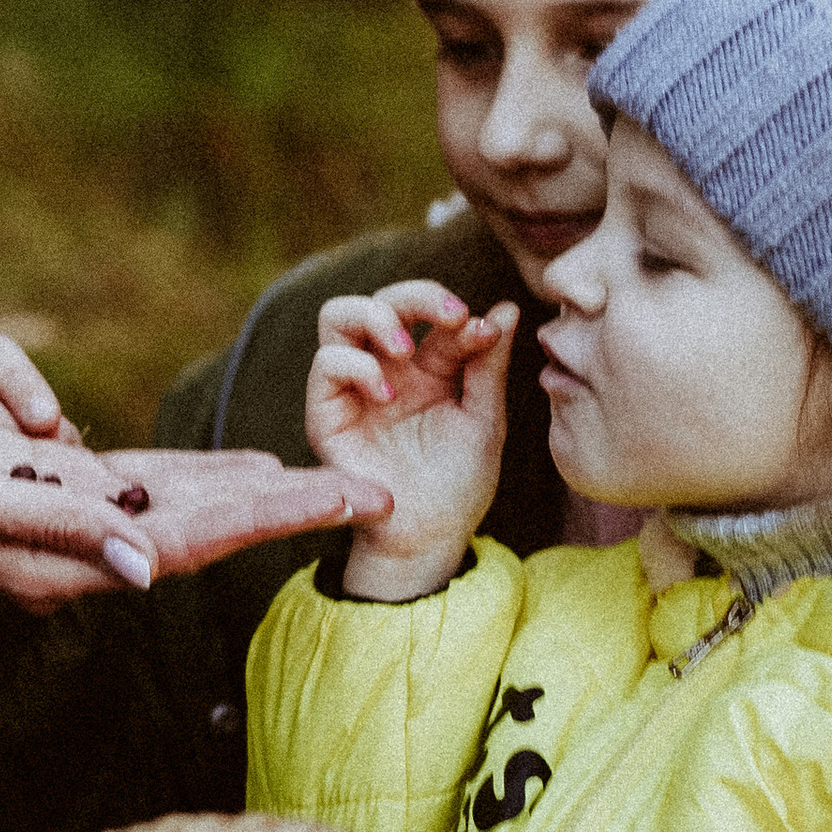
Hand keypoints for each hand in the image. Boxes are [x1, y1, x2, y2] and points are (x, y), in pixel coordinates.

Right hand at [0, 372, 391, 614]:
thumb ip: (55, 530)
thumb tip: (143, 566)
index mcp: (65, 558)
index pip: (192, 540)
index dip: (274, 520)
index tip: (349, 500)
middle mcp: (80, 545)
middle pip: (205, 525)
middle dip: (288, 510)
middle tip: (372, 495)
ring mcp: (71, 516)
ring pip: (182, 503)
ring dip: (251, 498)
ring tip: (318, 490)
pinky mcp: (55, 486)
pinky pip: (142, 481)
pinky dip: (197, 478)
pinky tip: (233, 475)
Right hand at [306, 282, 515, 601]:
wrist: (431, 536)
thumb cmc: (459, 482)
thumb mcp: (483, 418)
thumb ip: (488, 364)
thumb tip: (506, 308)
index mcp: (426, 367)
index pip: (431, 316)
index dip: (454, 312)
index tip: (485, 330)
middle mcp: (385, 369)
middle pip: (382, 299)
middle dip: (415, 294)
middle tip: (449, 314)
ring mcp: (353, 388)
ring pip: (339, 316)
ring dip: (375, 316)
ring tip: (406, 347)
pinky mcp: (327, 414)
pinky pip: (325, 365)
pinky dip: (355, 365)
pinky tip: (387, 392)